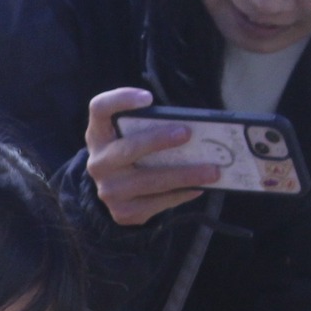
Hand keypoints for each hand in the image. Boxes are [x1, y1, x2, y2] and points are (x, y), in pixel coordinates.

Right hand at [86, 87, 221, 226]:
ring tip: (212, 171)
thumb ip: (149, 127)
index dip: (121, 100)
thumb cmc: (132, 155)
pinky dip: (181, 194)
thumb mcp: (129, 137)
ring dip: (184, 175)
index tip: (148, 98)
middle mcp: (98, 163)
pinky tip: (198, 187)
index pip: (99, 109)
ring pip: (149, 181)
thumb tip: (193, 128)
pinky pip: (157, 202)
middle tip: (187, 133)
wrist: (116, 194)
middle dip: (159, 140)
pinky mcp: (123, 213)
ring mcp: (108, 190)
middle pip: (128, 148)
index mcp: (99, 134)